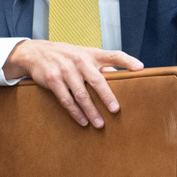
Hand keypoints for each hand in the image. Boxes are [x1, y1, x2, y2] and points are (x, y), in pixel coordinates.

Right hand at [2, 39, 143, 127]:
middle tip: (115, 109)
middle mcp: (79, 60)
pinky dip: (75, 112)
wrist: (36, 52)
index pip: (113, 54)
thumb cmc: (67, 55)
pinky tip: (83, 121)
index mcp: (91, 54)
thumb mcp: (84, 55)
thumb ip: (102, 65)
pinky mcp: (53, 80)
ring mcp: (65, 70)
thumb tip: (123, 78)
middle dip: (106, 95)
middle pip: (96, 80)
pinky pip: (66, 99)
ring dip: (91, 110)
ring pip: (81, 94)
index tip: (140, 67)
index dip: (127, 60)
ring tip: (100, 123)